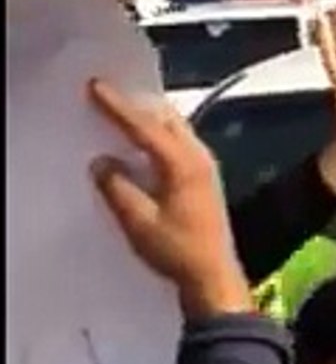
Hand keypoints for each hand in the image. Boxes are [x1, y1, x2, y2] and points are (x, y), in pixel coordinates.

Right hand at [88, 79, 250, 318]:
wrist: (212, 276)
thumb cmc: (178, 252)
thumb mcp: (138, 222)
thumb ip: (117, 187)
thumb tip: (101, 162)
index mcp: (183, 165)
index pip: (145, 127)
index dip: (118, 106)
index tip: (96, 87)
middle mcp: (199, 159)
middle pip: (166, 118)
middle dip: (137, 104)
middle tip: (108, 93)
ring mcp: (206, 168)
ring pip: (176, 129)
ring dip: (150, 118)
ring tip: (123, 110)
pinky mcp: (206, 180)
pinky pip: (181, 144)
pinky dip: (161, 135)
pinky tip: (143, 143)